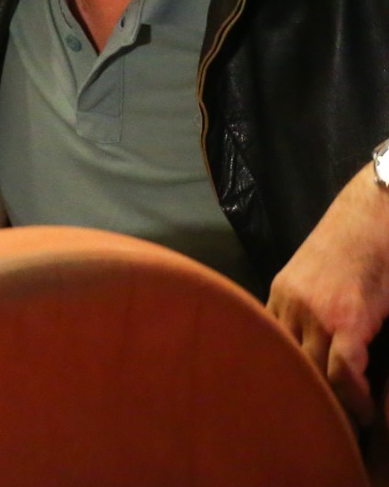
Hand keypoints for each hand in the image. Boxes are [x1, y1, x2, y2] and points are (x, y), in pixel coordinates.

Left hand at [267, 164, 388, 422]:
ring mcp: (316, 314)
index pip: (265, 344)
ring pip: (311, 371)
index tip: (284, 401)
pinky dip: (352, 397)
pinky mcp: (347, 319)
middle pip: (283, 362)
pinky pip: (342, 370)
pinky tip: (364, 413)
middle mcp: (289, 306)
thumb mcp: (318, 276)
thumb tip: (316, 343)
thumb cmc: (355, 244)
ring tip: (343, 427)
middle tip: (312, 424)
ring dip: (327, 403)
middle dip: (297, 395)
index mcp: (279, 296)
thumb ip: (308, 306)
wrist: (373, 212)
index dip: (276, 375)